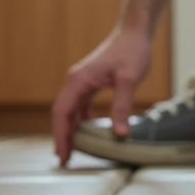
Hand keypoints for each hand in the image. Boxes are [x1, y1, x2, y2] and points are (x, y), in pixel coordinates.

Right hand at [51, 27, 151, 165]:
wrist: (134, 32)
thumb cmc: (131, 51)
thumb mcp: (129, 80)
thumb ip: (122, 106)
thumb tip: (120, 134)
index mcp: (78, 81)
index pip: (62, 113)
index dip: (61, 136)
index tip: (62, 155)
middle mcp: (75, 81)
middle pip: (62, 114)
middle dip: (62, 137)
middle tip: (65, 161)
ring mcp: (82, 82)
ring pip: (71, 111)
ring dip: (71, 130)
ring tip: (74, 151)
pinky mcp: (91, 83)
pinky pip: (81, 106)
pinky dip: (82, 121)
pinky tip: (89, 133)